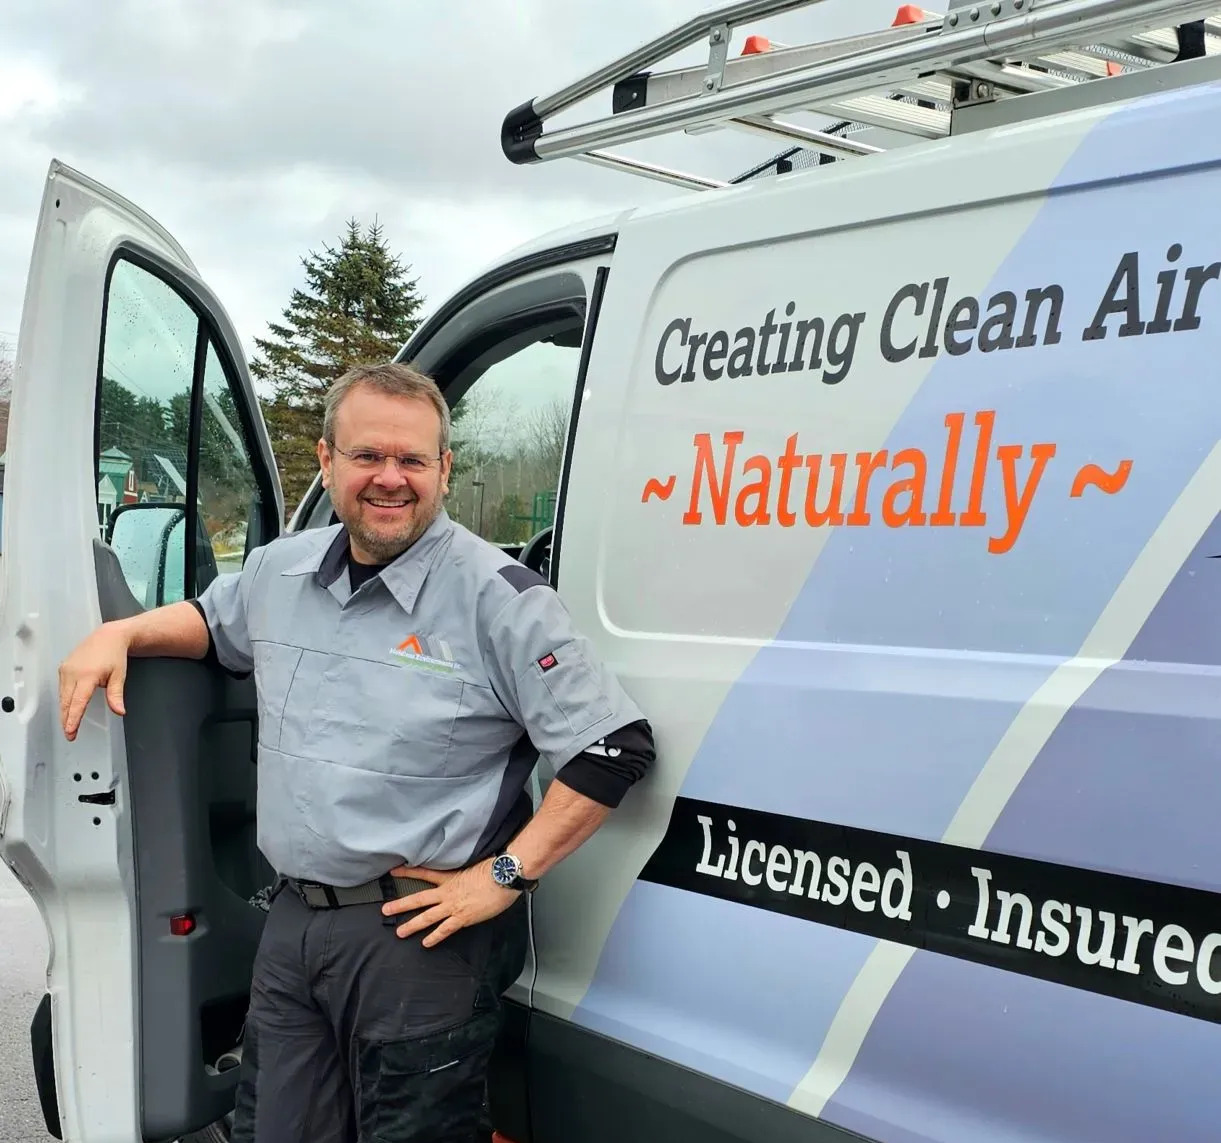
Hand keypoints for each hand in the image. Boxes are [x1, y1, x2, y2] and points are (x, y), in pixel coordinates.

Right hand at [58, 623, 131, 740]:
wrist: (107, 637)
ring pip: (62, 696)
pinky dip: (64, 700)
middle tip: (70, 735)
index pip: (78, 701)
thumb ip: (116, 695)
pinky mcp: (63, 668)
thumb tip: (119, 712)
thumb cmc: (114, 655)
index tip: (70, 730)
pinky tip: (68, 708)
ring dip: (64, 711)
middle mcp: (73, 672)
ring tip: (68, 725)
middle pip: (67, 701)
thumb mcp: (119, 675)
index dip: (74, 718)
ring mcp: (66, 670)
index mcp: (88, 675)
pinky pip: (61, 688)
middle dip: (67, 719)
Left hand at [382, 860, 518, 946]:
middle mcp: (447, 892)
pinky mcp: (463, 917)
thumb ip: (464, 871)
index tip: (393, 872)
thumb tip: (465, 872)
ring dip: (412, 925)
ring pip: (427, 917)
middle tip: (386, 911)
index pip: (424, 873)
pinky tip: (426, 943)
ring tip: (400, 932)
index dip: (408, 872)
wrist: (504, 876)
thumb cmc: (494, 869)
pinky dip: (435, 937)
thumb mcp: (474, 865)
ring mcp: (453, 906)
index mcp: (450, 877)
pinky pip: (445, 929)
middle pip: (419, 899)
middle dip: (401, 905)